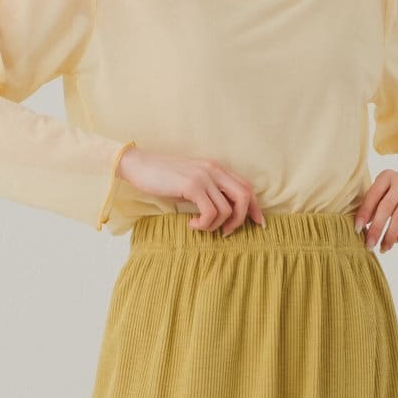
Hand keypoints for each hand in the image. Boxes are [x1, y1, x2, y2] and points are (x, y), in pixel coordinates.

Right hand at [118, 146, 264, 235]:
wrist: (139, 166)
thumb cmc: (163, 178)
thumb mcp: (192, 182)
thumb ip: (209, 191)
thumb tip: (225, 213)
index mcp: (216, 168)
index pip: (246, 186)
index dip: (255, 207)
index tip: (258, 223)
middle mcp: (214, 169)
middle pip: (244, 196)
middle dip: (241, 219)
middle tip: (227, 232)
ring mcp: (204, 176)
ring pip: (227, 209)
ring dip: (215, 226)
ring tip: (200, 226)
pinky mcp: (192, 185)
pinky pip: (211, 213)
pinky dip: (204, 224)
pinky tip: (191, 224)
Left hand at [355, 162, 397, 251]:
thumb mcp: (388, 193)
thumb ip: (375, 205)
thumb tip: (361, 227)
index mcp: (387, 176)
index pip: (373, 195)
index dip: (364, 213)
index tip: (357, 230)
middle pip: (386, 207)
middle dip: (376, 228)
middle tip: (369, 245)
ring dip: (390, 235)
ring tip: (384, 248)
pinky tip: (397, 241)